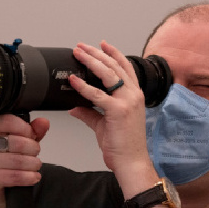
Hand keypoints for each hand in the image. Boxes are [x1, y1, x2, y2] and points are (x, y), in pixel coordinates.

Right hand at [0, 114, 50, 207]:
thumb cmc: (4, 157)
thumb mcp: (20, 140)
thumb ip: (32, 130)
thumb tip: (43, 123)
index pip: (9, 121)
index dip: (26, 129)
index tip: (31, 136)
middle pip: (17, 142)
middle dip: (33, 149)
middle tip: (35, 153)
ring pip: (17, 161)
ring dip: (33, 164)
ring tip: (35, 165)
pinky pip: (14, 176)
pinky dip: (28, 177)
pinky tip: (33, 177)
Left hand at [67, 41, 155, 194]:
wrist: (131, 162)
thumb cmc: (122, 146)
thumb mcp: (104, 125)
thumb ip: (90, 113)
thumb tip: (75, 107)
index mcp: (134, 96)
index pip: (125, 68)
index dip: (113, 54)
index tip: (102, 45)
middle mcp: (133, 95)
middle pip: (114, 66)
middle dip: (97, 53)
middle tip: (82, 47)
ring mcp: (127, 102)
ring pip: (108, 74)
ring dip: (91, 61)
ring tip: (78, 54)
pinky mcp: (118, 111)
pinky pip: (97, 94)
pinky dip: (83, 86)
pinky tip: (73, 80)